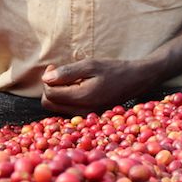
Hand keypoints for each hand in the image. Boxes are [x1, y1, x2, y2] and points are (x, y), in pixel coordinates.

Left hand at [40, 58, 156, 114]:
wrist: (135, 80)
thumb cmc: (113, 70)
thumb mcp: (90, 65)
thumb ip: (67, 72)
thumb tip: (45, 79)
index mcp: (82, 98)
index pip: (50, 94)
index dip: (47, 79)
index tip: (53, 66)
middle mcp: (82, 111)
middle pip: (49, 104)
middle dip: (49, 87)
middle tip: (57, 72)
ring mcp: (85, 116)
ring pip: (56, 108)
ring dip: (56, 92)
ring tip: (66, 78)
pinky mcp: (88, 116)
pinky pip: (66, 109)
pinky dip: (64, 98)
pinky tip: (73, 86)